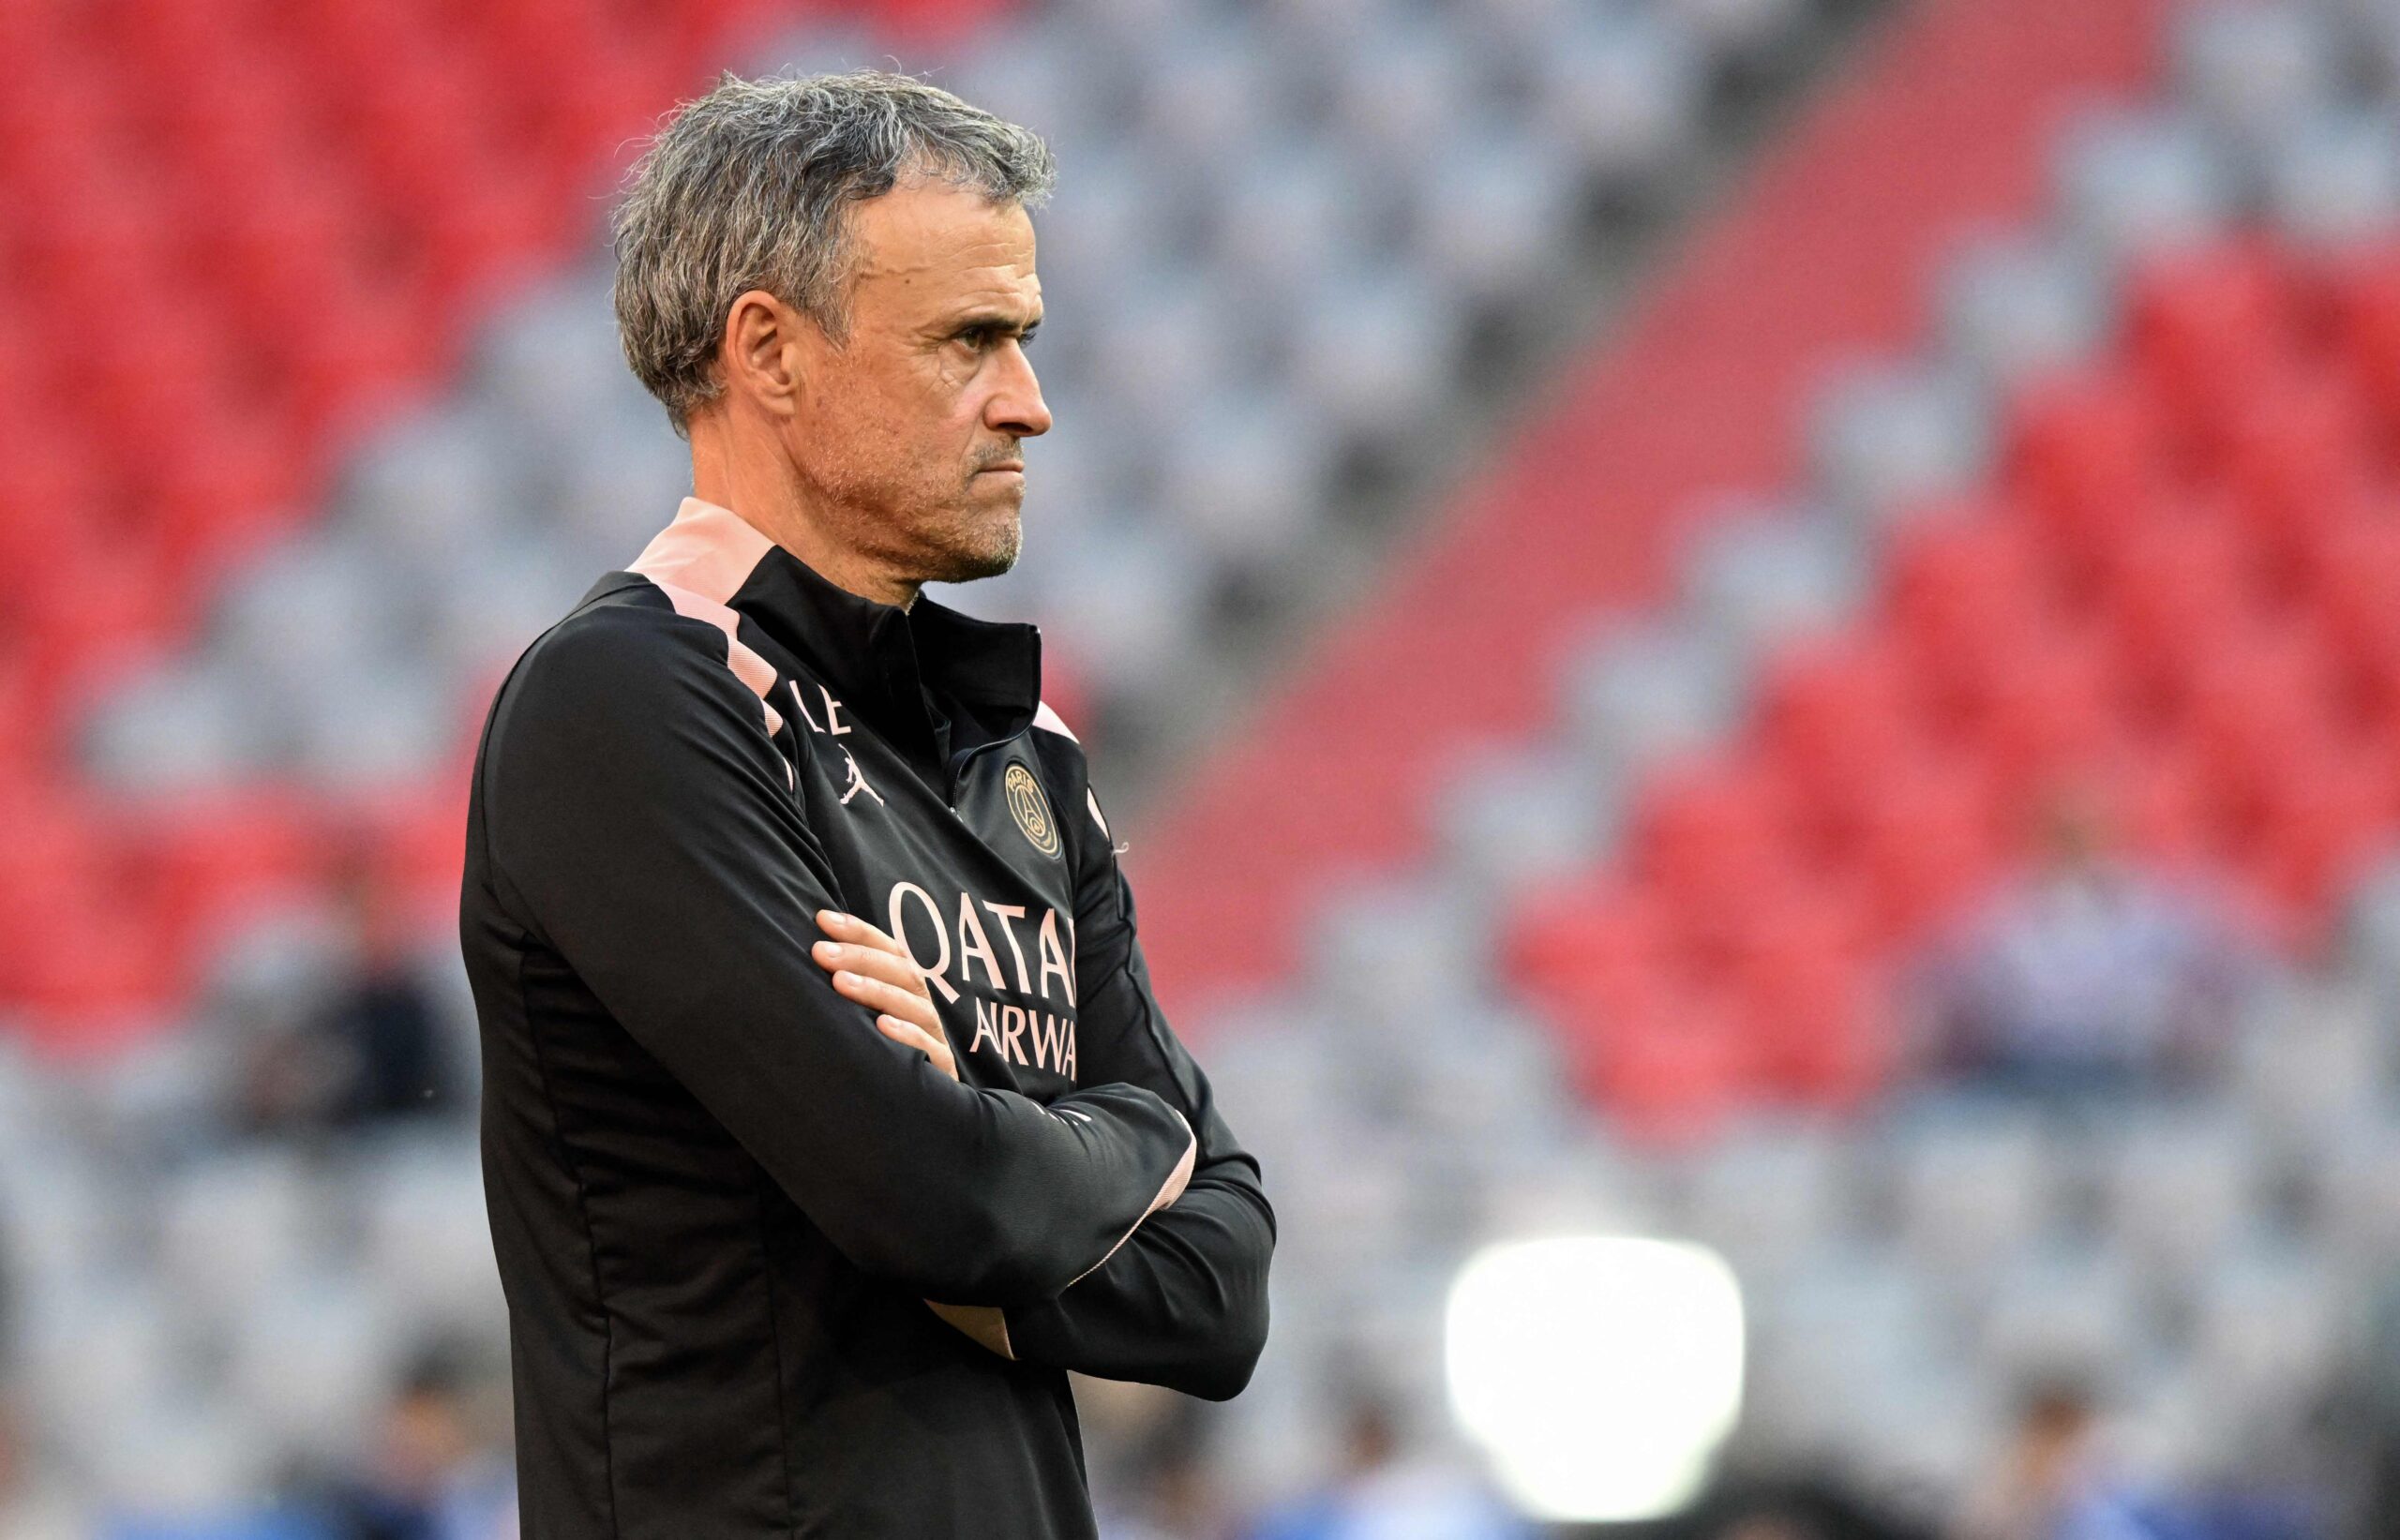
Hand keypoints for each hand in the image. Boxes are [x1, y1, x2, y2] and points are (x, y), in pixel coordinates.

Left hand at [813, 910, 957, 1080]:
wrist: (915, 1119)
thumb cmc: (878, 1062)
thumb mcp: (861, 1025)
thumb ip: (846, 993)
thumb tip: (806, 956)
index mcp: (906, 992)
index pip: (889, 951)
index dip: (859, 932)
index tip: (822, 920)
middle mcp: (922, 1010)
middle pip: (902, 972)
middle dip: (861, 958)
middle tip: (820, 953)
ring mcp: (934, 1040)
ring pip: (916, 1006)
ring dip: (877, 991)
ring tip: (841, 983)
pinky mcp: (942, 1074)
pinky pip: (929, 1050)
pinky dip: (907, 1036)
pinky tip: (882, 1026)